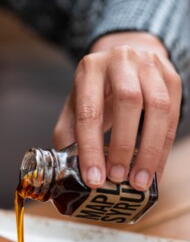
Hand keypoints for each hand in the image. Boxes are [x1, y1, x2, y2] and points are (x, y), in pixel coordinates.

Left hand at [53, 32, 181, 189]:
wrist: (123, 63)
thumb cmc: (95, 94)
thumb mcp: (74, 109)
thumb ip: (68, 138)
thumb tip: (70, 175)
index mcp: (90, 69)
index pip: (89, 111)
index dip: (91, 148)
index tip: (94, 179)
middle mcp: (121, 59)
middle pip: (128, 101)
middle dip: (123, 146)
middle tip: (118, 179)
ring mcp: (150, 65)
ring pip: (157, 107)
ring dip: (149, 150)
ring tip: (139, 182)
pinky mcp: (171, 78)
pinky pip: (173, 115)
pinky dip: (163, 149)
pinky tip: (154, 171)